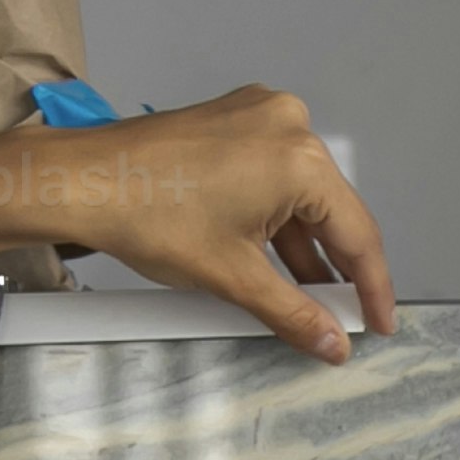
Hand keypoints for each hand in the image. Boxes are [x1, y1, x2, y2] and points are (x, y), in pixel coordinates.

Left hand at [0, 83, 398, 358]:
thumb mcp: (232, 276)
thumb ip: (294, 313)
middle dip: (334, 269)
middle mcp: (288, 125)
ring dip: (302, 247)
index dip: (373, 287)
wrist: (81, 181)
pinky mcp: (232, 120)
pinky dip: (274, 218)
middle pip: (330, 211)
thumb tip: (332, 343)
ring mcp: (258, 116)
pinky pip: (271, 175)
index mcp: (300, 158)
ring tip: (304, 299)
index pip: (357, 233)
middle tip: (342, 318)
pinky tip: (271, 260)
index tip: (378, 323)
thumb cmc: (148, 214)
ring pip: (299, 195)